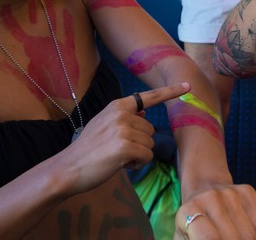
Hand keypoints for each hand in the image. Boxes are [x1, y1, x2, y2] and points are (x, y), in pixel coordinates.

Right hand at [60, 82, 189, 193]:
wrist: (67, 169)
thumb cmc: (88, 150)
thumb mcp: (104, 125)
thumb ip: (124, 117)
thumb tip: (144, 111)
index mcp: (117, 106)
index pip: (148, 97)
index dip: (170, 91)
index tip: (188, 86)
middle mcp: (122, 113)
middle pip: (151, 131)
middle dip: (140, 144)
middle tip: (117, 150)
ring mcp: (124, 129)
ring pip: (150, 145)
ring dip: (138, 155)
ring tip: (116, 157)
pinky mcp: (125, 146)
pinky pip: (146, 157)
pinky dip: (136, 165)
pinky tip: (119, 165)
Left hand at [174, 183, 255, 238]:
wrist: (204, 189)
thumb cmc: (193, 223)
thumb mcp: (184, 236)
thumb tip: (212, 239)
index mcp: (189, 212)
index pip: (210, 238)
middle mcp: (210, 198)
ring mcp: (231, 193)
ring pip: (250, 237)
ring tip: (232, 237)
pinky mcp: (248, 192)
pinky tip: (242, 227)